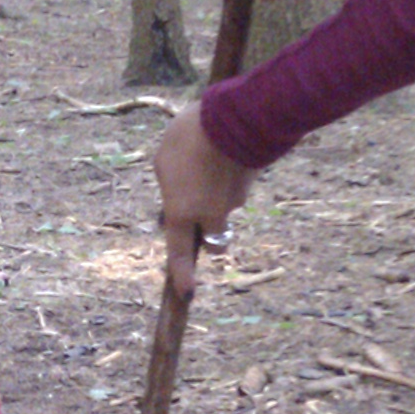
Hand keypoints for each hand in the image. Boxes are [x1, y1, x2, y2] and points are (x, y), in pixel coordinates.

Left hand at [154, 103, 253, 298]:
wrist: (236, 118)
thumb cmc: (190, 138)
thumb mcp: (163, 160)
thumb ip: (168, 186)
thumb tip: (179, 197)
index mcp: (182, 213)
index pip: (180, 254)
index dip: (182, 276)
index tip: (187, 294)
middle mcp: (211, 215)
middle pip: (214, 243)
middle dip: (208, 237)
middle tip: (200, 215)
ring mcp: (235, 202)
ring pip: (225, 210)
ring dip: (217, 197)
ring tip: (208, 162)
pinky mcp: (251, 185)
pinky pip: (235, 188)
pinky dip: (228, 177)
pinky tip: (223, 152)